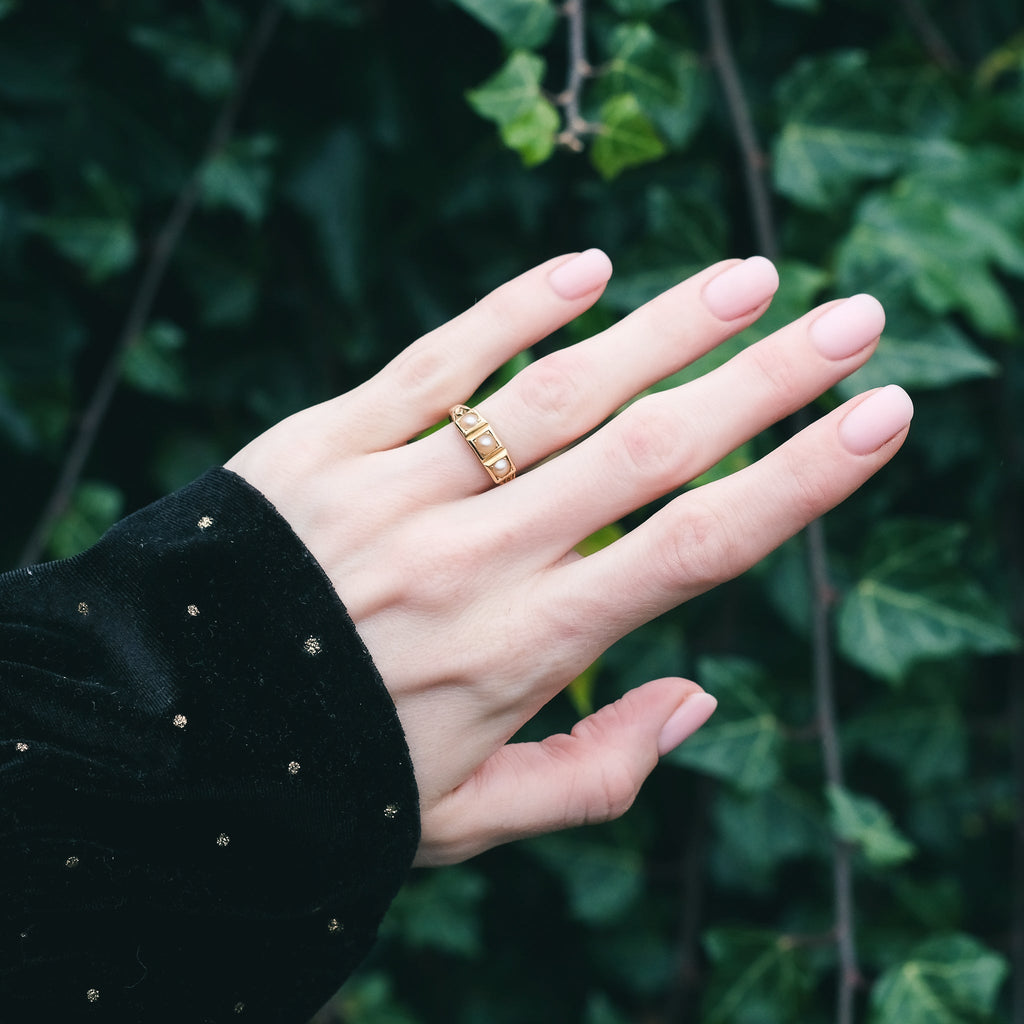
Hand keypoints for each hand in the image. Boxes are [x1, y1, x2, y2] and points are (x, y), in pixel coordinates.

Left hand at [225, 251, 912, 865]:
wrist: (159, 740)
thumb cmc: (325, 782)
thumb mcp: (465, 818)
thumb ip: (593, 777)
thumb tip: (699, 703)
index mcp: (521, 654)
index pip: (691, 551)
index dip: (797, 482)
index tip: (877, 420)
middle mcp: (473, 561)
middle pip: (646, 452)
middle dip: (763, 382)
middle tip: (853, 319)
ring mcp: (395, 493)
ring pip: (554, 393)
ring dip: (664, 329)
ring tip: (752, 279)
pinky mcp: (322, 446)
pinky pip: (432, 366)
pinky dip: (511, 313)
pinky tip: (589, 270)